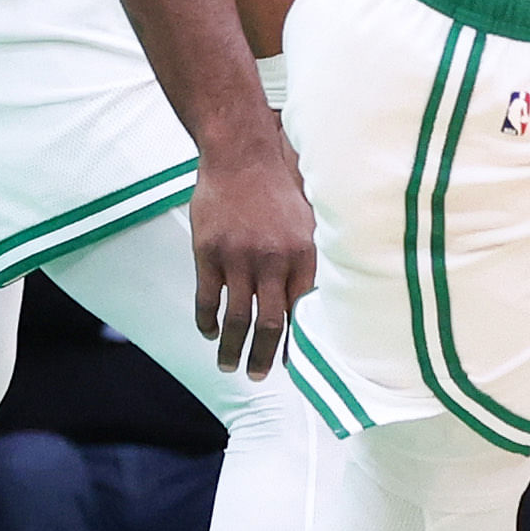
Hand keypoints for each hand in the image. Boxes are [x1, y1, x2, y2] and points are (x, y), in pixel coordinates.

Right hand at [189, 132, 316, 377]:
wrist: (240, 155)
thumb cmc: (279, 184)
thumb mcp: (310, 218)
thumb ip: (313, 254)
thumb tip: (322, 291)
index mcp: (304, 254)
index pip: (304, 310)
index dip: (299, 341)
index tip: (296, 363)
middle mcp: (273, 261)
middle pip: (272, 322)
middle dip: (266, 355)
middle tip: (260, 376)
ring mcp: (238, 258)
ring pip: (237, 317)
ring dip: (233, 347)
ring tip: (229, 366)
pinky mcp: (208, 253)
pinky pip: (207, 298)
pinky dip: (207, 321)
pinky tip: (209, 333)